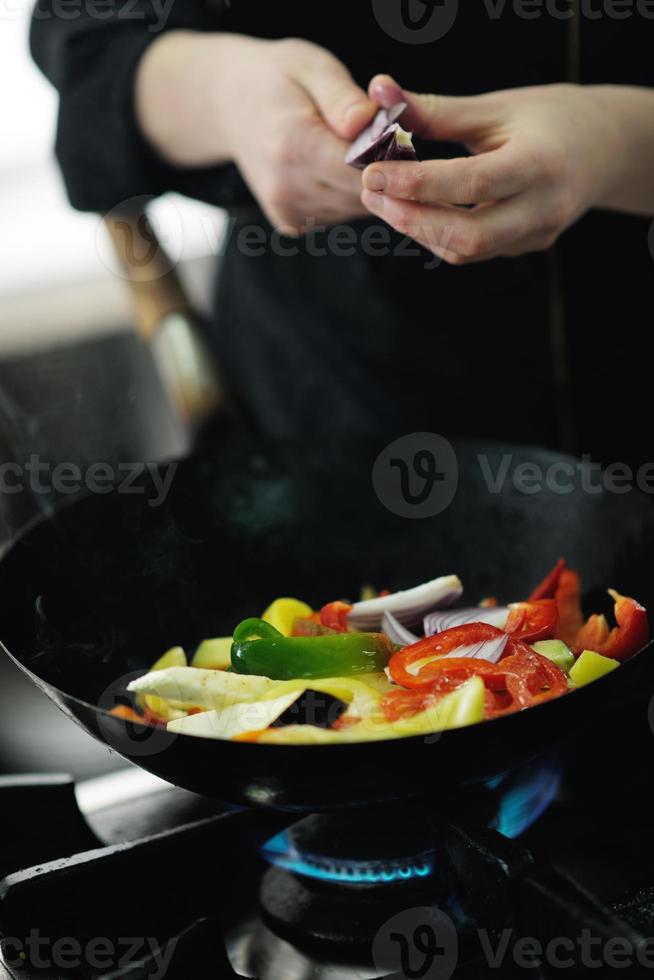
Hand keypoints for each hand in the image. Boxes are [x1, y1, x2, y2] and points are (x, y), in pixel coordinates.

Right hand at [137, 33, 375, 233]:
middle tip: (379, 137)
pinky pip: (339, 215)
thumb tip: (369, 123)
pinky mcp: (290, 223)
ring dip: (365, 183)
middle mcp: (287, 187)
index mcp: (293, 145)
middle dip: (380, 169)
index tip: (396, 133)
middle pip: (362, 193)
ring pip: (355, 208)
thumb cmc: (277, 79)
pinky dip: (346, 195)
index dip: (389, 154)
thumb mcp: (311, 67)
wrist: (228, 105)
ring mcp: (287, 210)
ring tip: (351, 149)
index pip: (361, 167)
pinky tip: (332, 169)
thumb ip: (344, 98)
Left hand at [360, 76, 619, 263]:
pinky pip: (471, 252)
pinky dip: (436, 234)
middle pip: (467, 236)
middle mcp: (541, 209)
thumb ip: (436, 111)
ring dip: (417, 229)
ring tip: (383, 200)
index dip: (418, 185)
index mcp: (540, 164)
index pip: (472, 183)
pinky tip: (411, 211)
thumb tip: (379, 93)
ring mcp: (534, 235)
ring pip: (465, 250)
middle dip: (411, 219)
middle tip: (371, 194)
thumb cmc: (547, 119)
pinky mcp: (524, 248)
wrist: (601, 150)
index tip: (374, 175)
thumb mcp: (495, 108)